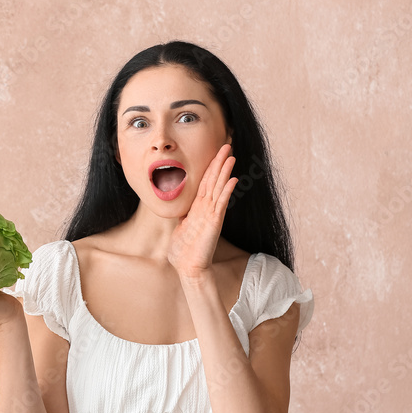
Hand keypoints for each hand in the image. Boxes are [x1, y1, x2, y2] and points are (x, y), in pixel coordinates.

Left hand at [167, 143, 237, 277]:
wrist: (187, 268)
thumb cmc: (182, 252)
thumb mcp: (179, 228)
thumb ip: (182, 216)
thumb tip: (178, 209)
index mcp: (197, 208)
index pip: (205, 182)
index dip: (210, 167)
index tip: (215, 153)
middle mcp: (206, 209)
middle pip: (213, 180)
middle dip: (219, 162)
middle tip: (226, 144)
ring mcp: (211, 214)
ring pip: (218, 187)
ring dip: (224, 171)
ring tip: (231, 155)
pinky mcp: (214, 222)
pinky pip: (221, 203)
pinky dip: (226, 191)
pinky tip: (233, 179)